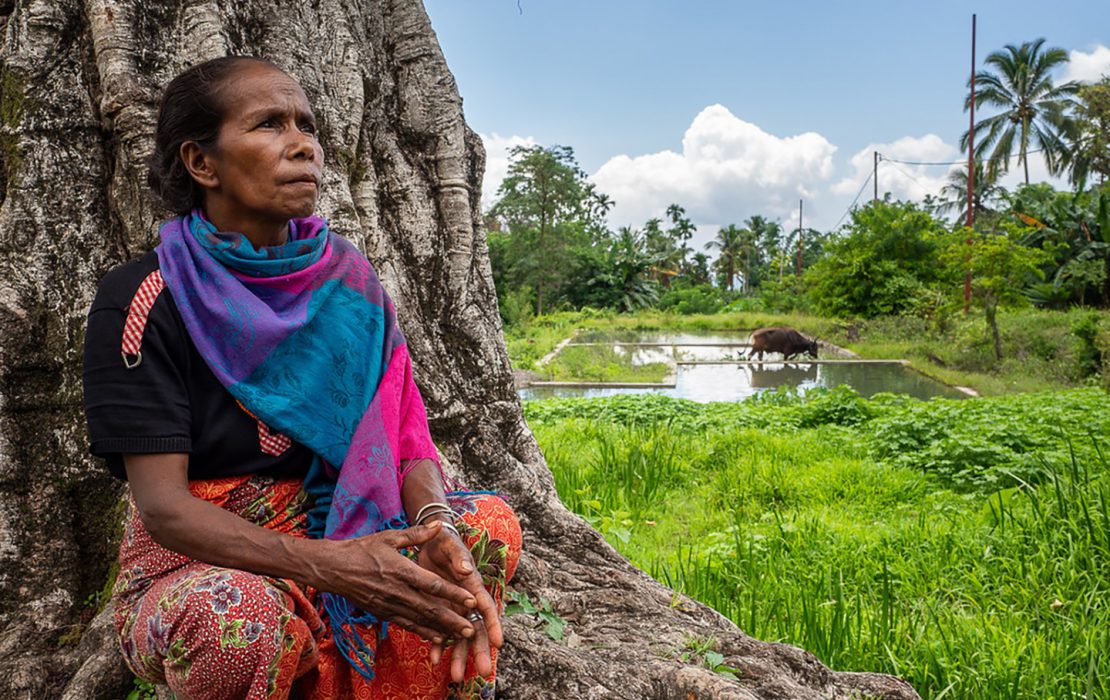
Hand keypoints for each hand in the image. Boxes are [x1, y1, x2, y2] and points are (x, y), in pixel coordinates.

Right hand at [317, 521, 479, 643]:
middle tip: (472, 628)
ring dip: (442, 629)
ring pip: (420, 620)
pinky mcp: (383, 612)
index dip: (453, 593)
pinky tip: (438, 637)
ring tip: (461, 636)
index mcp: (401, 570)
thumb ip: (417, 534)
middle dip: (453, 619)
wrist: (333, 568)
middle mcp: (397, 591)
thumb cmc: (362, 549)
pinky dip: (423, 631)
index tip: (471, 600)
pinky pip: (407, 624)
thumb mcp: (390, 537)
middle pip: (430, 608)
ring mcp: (389, 604)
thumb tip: (439, 525)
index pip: (432, 584)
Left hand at [418, 521, 501, 681]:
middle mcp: (466, 600)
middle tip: (484, 672)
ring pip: (459, 635)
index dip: (493, 625)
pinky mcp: (439, 609)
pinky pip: (439, 630)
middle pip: (476, 628)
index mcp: (472, 584)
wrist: (429, 542)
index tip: (499, 643)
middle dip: (480, 650)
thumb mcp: (449, 545)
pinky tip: (433, 659)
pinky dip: (437, 644)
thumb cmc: (444, 541)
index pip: (486, 607)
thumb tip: (466, 569)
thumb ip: (457, 557)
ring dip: (459, 655)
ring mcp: (453, 607)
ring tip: (456, 677)